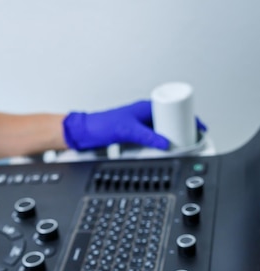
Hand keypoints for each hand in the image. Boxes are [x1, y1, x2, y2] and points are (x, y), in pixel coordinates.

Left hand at [63, 99, 206, 150]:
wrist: (86, 133)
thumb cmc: (102, 125)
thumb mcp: (128, 130)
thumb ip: (147, 137)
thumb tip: (165, 143)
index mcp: (146, 106)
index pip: (174, 108)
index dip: (189, 116)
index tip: (199, 126)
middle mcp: (145, 114)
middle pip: (171, 120)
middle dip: (183, 129)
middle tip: (192, 138)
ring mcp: (141, 124)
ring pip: (163, 130)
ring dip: (171, 137)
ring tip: (180, 145)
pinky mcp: (136, 134)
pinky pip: (154, 138)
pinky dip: (160, 143)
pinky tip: (163, 150)